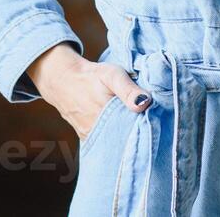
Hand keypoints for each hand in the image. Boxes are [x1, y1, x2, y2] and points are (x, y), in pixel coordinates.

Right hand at [26, 41, 152, 138]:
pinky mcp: (87, 138)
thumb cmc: (91, 76)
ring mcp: (92, 138)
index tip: (155, 121)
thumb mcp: (112, 75)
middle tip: (147, 123)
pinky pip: (105, 144)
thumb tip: (145, 102)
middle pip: (126, 140)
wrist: (63, 79)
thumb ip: (128, 89)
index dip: (147, 128)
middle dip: (138, 134)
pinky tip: (120, 129)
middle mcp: (99, 133)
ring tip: (134, 125)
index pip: (135, 132)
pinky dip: (114, 139)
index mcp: (108, 118)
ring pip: (115, 143)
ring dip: (126, 137)